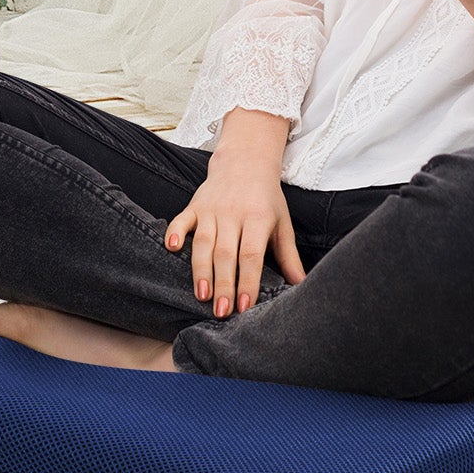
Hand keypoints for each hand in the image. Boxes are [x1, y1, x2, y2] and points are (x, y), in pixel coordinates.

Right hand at [164, 151, 306, 316]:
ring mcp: (211, 209)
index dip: (248, 281)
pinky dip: (175, 233)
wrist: (246, 161)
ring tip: (202, 294)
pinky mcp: (195, 205)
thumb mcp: (282, 223)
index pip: (251, 255)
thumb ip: (288, 256)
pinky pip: (182, 219)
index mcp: (258, 218)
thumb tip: (301, 286)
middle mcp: (233, 214)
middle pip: (226, 253)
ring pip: (203, 242)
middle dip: (223, 284)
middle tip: (222, 311)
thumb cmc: (266, 199)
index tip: (244, 306)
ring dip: (200, 270)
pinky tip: (172, 249)